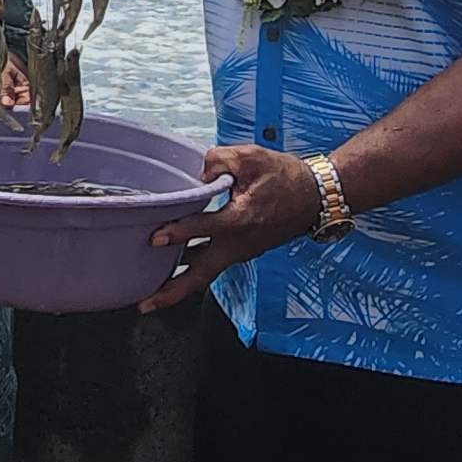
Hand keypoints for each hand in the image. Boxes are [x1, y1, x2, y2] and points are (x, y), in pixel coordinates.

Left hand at [136, 145, 320, 313]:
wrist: (316, 196)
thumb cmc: (285, 176)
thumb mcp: (251, 157)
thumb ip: (218, 160)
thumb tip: (196, 172)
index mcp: (241, 220)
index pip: (205, 229)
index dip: (179, 232)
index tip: (156, 237)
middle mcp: (239, 243)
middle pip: (201, 275)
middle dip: (172, 292)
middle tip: (145, 303)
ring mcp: (241, 250)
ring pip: (205, 271)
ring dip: (179, 283)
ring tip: (150, 293)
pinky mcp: (242, 249)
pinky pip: (213, 262)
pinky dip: (192, 267)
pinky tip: (173, 264)